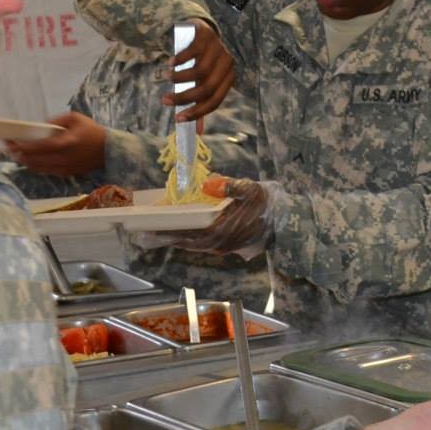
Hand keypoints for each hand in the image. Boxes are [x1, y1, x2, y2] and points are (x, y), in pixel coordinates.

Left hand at [6, 112, 108, 175]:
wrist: (110, 150)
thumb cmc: (92, 130)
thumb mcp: (75, 118)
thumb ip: (56, 121)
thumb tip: (40, 126)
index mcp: (67, 142)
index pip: (40, 146)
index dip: (24, 146)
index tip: (11, 143)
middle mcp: (65, 157)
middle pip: (36, 159)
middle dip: (20, 155)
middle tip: (8, 149)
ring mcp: (66, 167)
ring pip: (40, 168)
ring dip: (26, 162)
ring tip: (16, 155)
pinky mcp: (68, 173)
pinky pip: (47, 172)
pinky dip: (36, 167)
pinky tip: (30, 162)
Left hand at [148, 177, 277, 255]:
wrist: (284, 222)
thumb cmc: (265, 204)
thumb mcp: (249, 189)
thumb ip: (229, 186)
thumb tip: (207, 183)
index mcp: (221, 229)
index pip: (188, 233)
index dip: (167, 232)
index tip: (149, 230)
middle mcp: (219, 242)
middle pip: (186, 242)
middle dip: (167, 237)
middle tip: (146, 233)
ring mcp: (223, 247)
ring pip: (194, 245)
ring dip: (177, 240)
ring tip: (160, 233)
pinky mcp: (227, 247)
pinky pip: (202, 245)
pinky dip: (190, 240)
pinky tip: (183, 233)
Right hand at [163, 25, 236, 122]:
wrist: (201, 30)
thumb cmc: (202, 61)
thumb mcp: (203, 80)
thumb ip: (201, 103)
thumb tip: (197, 131)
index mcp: (228, 78)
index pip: (215, 100)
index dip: (197, 112)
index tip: (178, 118)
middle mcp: (227, 64)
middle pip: (206, 88)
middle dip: (183, 97)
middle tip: (165, 101)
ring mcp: (218, 49)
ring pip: (198, 71)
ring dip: (179, 78)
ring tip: (166, 77)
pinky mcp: (206, 36)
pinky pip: (192, 52)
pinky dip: (179, 60)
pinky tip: (170, 63)